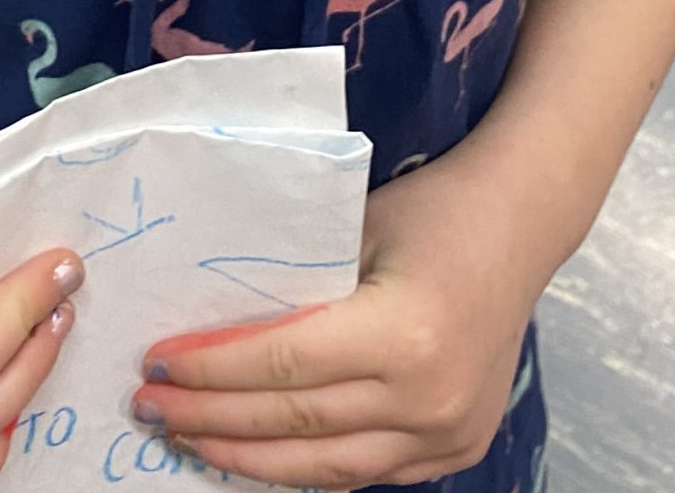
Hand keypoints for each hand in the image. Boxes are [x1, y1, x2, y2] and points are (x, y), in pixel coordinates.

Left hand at [130, 152, 550, 488]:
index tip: (156, 363)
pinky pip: (364, 472)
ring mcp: (447, 434)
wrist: (522, 223)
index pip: (284, 364)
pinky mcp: (456, 449)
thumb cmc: (433, 208)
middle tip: (151, 407)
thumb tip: (212, 321)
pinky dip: (305, 466)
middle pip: (296, 423)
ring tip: (190, 438)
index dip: (213, 369)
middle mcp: (428, 396)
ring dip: (248, 458)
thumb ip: (299, 284)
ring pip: (325, 466)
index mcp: (403, 333)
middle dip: (213, 418)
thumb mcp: (357, 229)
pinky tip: (257, 453)